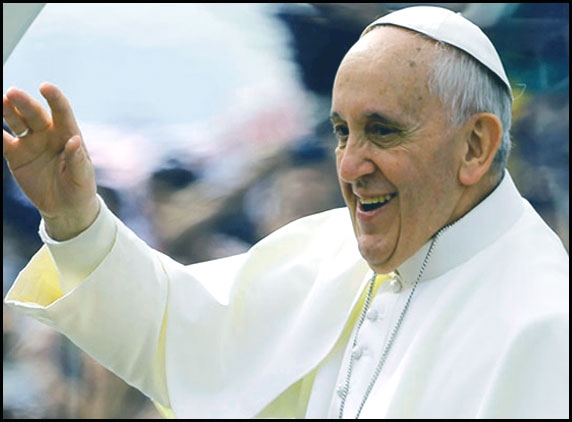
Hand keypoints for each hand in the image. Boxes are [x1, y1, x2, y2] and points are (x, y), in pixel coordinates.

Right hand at [3, 82, 98, 239]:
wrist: (66, 208)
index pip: (62, 112)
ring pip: (16, 122)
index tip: (45, 87)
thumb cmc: (80, 188)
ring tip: (0, 101)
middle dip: (24, 103)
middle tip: (12, 94)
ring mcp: (30, 143)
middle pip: (34, 114)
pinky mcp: (16, 156)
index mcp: (68, 134)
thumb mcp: (82, 176)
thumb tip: (75, 140)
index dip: (55, 98)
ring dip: (7, 112)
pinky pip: (2, 142)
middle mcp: (48, 134)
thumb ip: (77, 158)